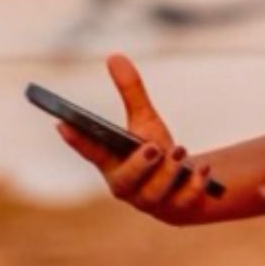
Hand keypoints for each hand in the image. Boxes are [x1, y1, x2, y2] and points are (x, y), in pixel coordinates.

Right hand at [56, 53, 217, 224]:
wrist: (183, 188)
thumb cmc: (155, 153)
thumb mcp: (144, 121)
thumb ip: (130, 92)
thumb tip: (114, 55)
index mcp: (111, 164)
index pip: (91, 152)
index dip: (76, 140)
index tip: (61, 123)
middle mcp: (128, 187)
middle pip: (124, 181)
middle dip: (138, 165)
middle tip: (152, 147)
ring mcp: (152, 202)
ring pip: (154, 193)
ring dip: (168, 172)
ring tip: (180, 151)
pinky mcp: (177, 210)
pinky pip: (183, 202)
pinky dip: (194, 186)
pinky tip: (203, 169)